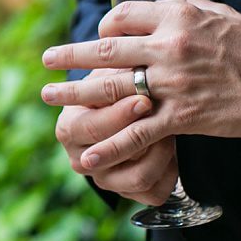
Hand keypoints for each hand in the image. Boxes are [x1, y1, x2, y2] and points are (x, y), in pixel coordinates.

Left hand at [44, 0, 240, 170]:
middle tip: (46, 60)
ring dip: (75, 95)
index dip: (104, 27)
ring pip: (112, 89)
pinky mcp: (182, 116)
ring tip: (48, 96)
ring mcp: (172, 83)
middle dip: (70, 56)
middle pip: (106, 50)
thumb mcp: (213, 12)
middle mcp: (167, 46)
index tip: (98, 38)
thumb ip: (178, 10)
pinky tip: (88, 156)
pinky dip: (110, 146)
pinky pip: (137, 132)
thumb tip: (151, 7)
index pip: (121, 16)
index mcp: (174, 16)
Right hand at [46, 70, 176, 204]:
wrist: (128, 114)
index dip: (119, 114)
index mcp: (68, 129)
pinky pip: (154, 192)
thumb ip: (115, 68)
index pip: (90, 127)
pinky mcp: (129, 193)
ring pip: (137, 176)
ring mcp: (104, 180)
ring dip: (158, 152)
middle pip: (109, 156)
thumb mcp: (111, 75)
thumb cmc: (118, 87)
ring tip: (171, 130)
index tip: (144, 100)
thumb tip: (119, 46)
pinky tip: (173, 149)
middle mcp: (80, 159)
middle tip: (163, 117)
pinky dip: (169, 171)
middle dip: (139, 135)